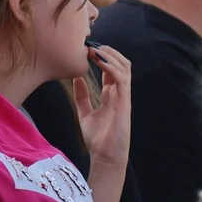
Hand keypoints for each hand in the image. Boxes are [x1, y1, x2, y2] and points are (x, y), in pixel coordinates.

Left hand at [73, 45, 131, 169]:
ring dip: (110, 56)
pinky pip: (122, 79)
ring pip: (124, 68)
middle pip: (121, 64)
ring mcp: (123, 96)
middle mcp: (119, 92)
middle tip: (91, 45)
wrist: (105, 156)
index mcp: (111, 94)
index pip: (110, 69)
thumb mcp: (85, 113)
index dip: (100, 56)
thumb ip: (82, 96)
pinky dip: (112, 68)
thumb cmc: (98, 138)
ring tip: (95, 50)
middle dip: (108, 52)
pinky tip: (100, 62)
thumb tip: (76, 78)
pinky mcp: (124, 102)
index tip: (85, 49)